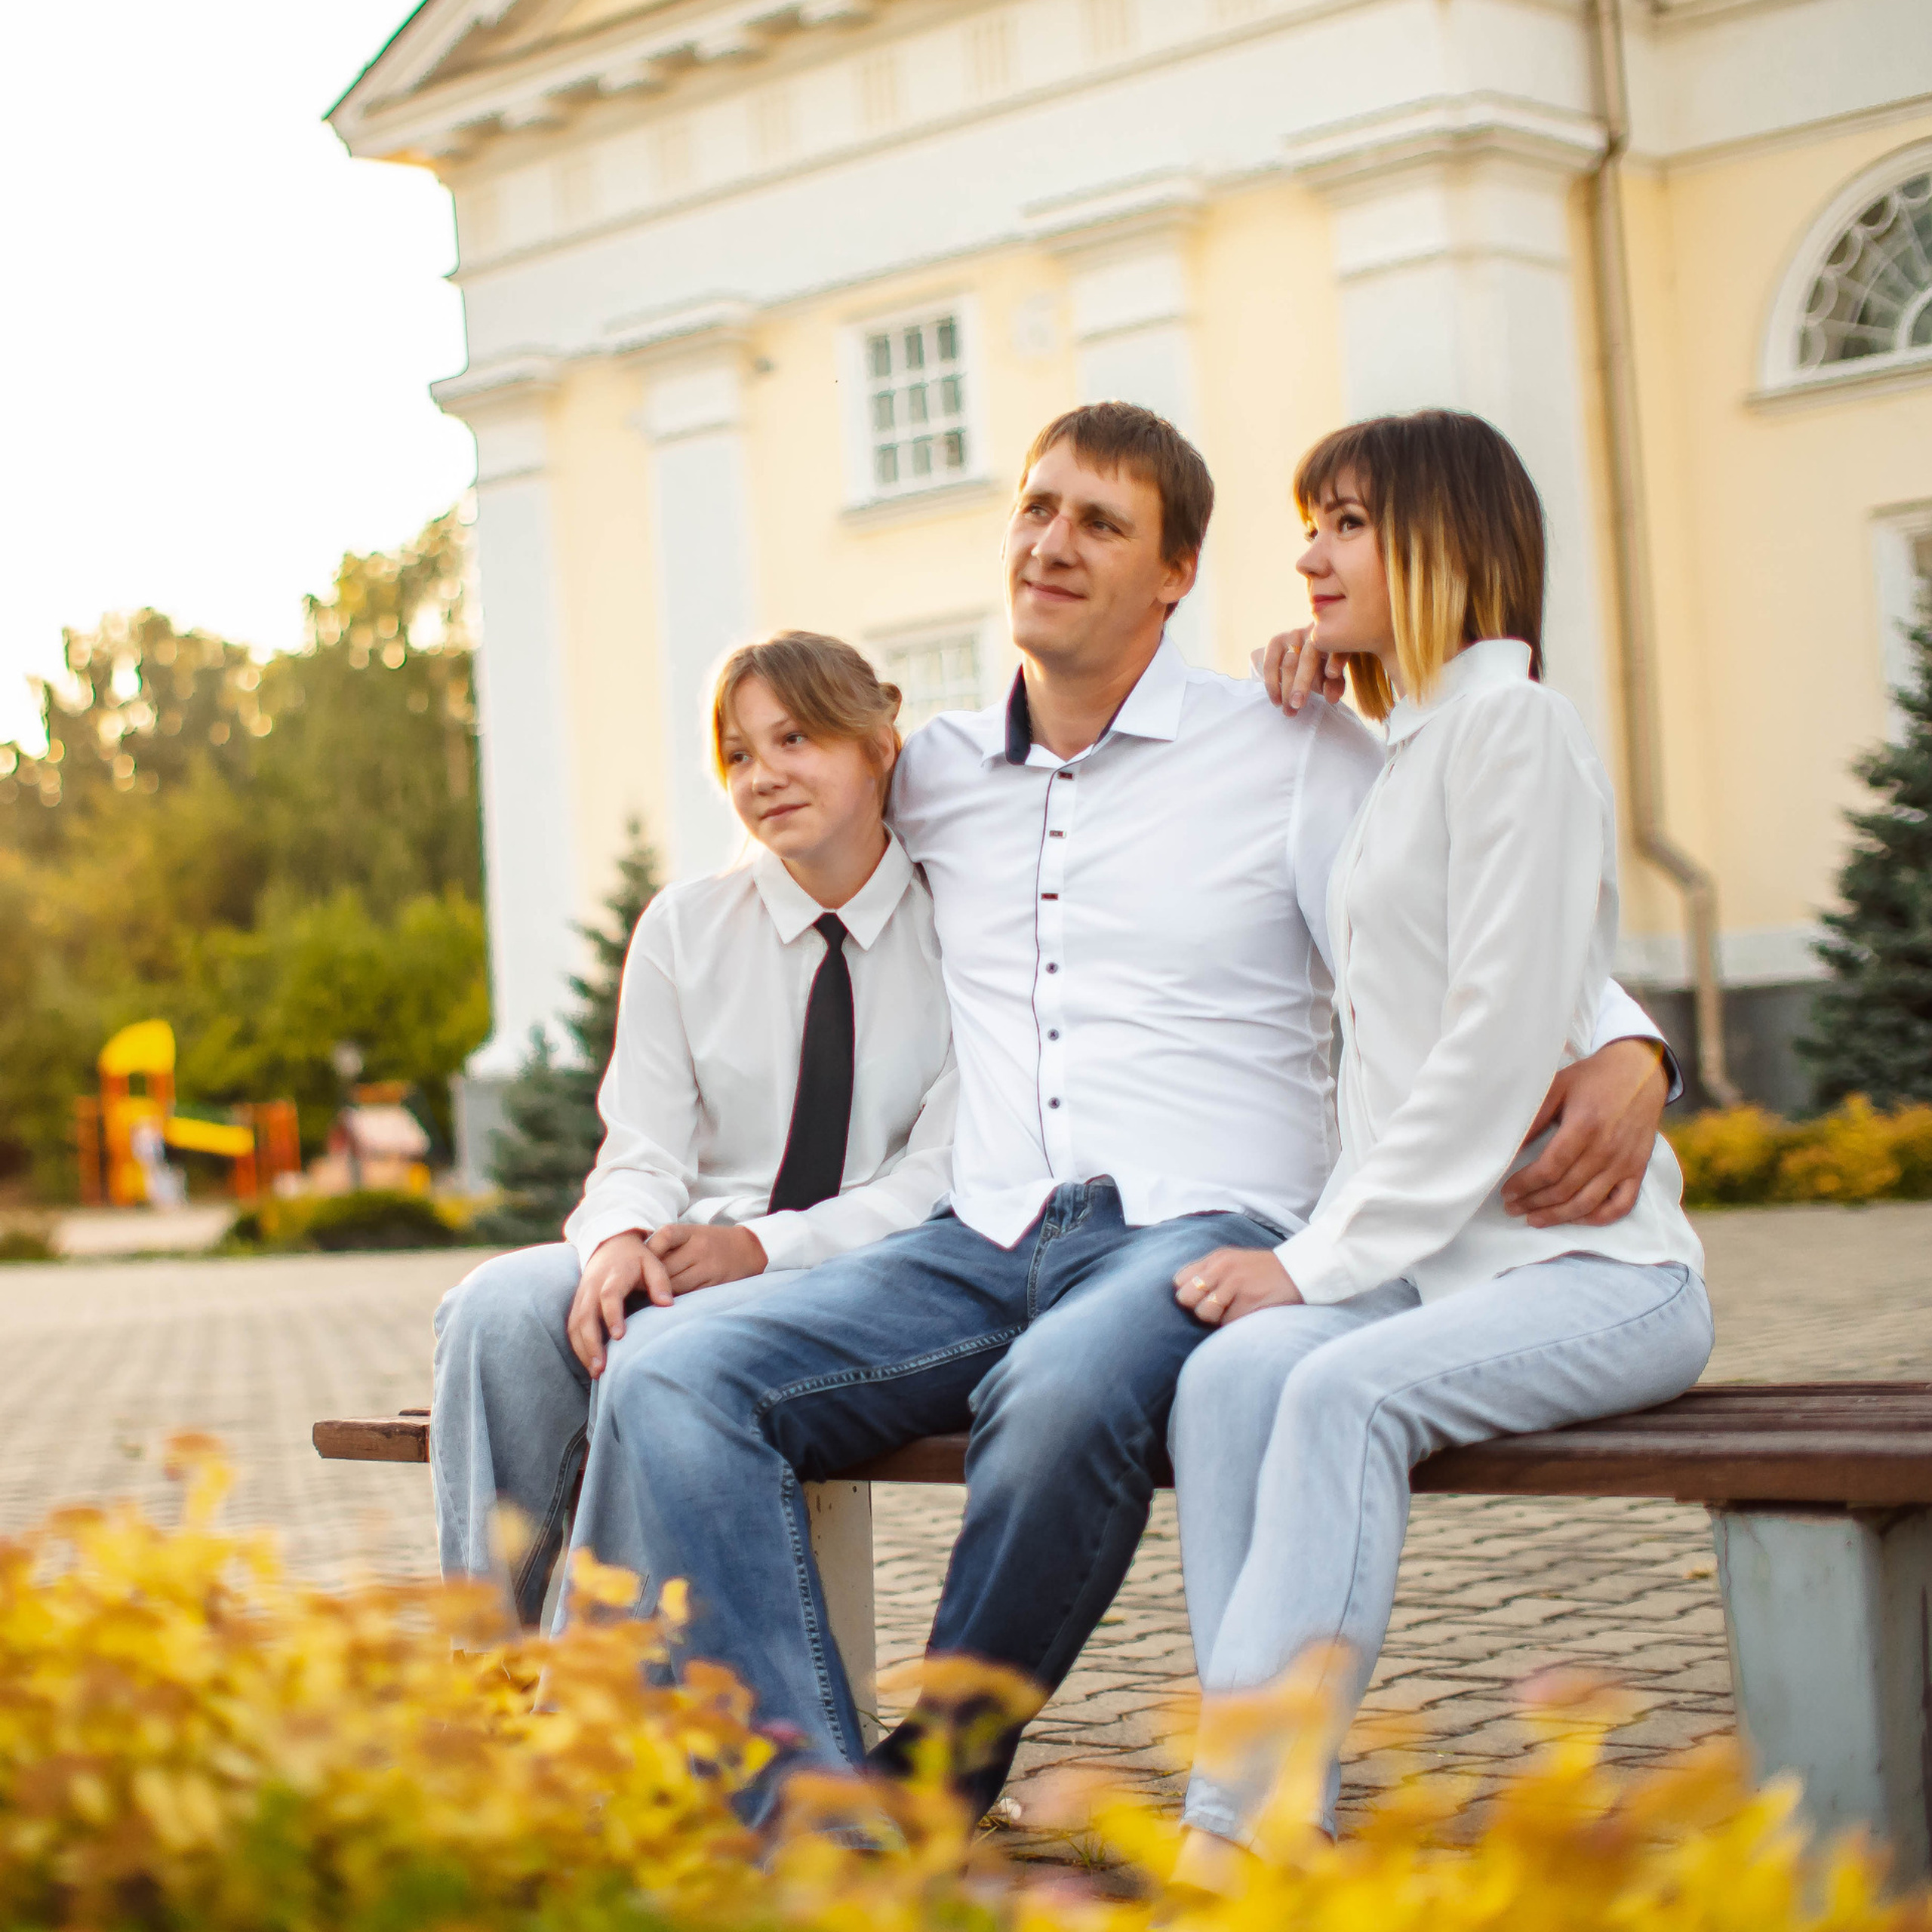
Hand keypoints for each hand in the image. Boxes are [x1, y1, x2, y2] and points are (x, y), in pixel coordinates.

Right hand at [568, 1230, 672, 1377]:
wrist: (610, 1243)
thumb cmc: (637, 1258)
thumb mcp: (653, 1263)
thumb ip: (660, 1282)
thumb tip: (667, 1304)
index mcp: (613, 1275)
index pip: (609, 1296)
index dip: (612, 1315)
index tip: (619, 1336)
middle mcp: (593, 1286)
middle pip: (586, 1315)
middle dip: (592, 1343)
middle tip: (602, 1368)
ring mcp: (581, 1296)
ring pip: (575, 1325)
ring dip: (583, 1350)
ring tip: (596, 1373)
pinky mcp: (577, 1304)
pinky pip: (572, 1327)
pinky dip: (578, 1346)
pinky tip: (589, 1364)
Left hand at [646, 1222, 767, 1294]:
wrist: (747, 1250)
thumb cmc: (710, 1243)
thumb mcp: (692, 1234)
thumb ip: (668, 1245)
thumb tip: (637, 1264)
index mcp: (690, 1232)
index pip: (662, 1238)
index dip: (647, 1252)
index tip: (638, 1264)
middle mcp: (699, 1248)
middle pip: (665, 1267)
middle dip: (648, 1278)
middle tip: (634, 1285)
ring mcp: (708, 1267)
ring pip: (675, 1284)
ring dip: (660, 1291)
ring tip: (648, 1295)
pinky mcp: (714, 1285)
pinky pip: (689, 1295)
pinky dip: (676, 1299)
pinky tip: (668, 1301)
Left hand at [1174, 1247, 1303, 1325]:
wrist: (1298, 1271)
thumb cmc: (1260, 1270)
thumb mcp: (1231, 1260)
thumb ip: (1206, 1271)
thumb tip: (1182, 1291)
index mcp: (1216, 1258)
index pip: (1179, 1281)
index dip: (1188, 1293)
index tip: (1202, 1297)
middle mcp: (1222, 1269)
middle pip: (1187, 1299)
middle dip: (1197, 1307)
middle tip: (1216, 1307)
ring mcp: (1235, 1286)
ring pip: (1205, 1314)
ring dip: (1217, 1318)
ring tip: (1234, 1310)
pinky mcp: (1248, 1304)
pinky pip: (1227, 1324)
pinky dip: (1235, 1324)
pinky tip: (1248, 1314)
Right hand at [1253, 627, 1348, 714]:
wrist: (1295, 653)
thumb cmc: (1321, 668)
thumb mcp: (1331, 678)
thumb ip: (1334, 687)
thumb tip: (1332, 698)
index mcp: (1334, 642)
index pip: (1337, 650)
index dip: (1335, 661)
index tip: (1331, 674)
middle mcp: (1314, 634)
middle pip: (1308, 658)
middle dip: (1301, 682)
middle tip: (1297, 705)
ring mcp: (1294, 635)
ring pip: (1289, 664)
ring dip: (1287, 690)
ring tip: (1289, 711)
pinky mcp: (1276, 641)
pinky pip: (1271, 664)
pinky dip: (1272, 685)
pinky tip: (1276, 701)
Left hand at [1502, 1039, 1667, 1227]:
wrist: (1640, 1072)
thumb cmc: (1593, 1079)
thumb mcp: (1558, 1087)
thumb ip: (1535, 1118)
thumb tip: (1509, 1146)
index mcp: (1585, 1127)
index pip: (1549, 1169)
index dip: (1525, 1185)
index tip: (1506, 1191)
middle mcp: (1607, 1150)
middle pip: (1565, 1190)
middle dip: (1534, 1203)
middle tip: (1513, 1208)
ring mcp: (1625, 1163)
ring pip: (1588, 1203)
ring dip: (1558, 1216)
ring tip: (1533, 1219)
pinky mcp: (1639, 1170)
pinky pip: (1621, 1206)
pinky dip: (1597, 1218)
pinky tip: (1575, 1219)